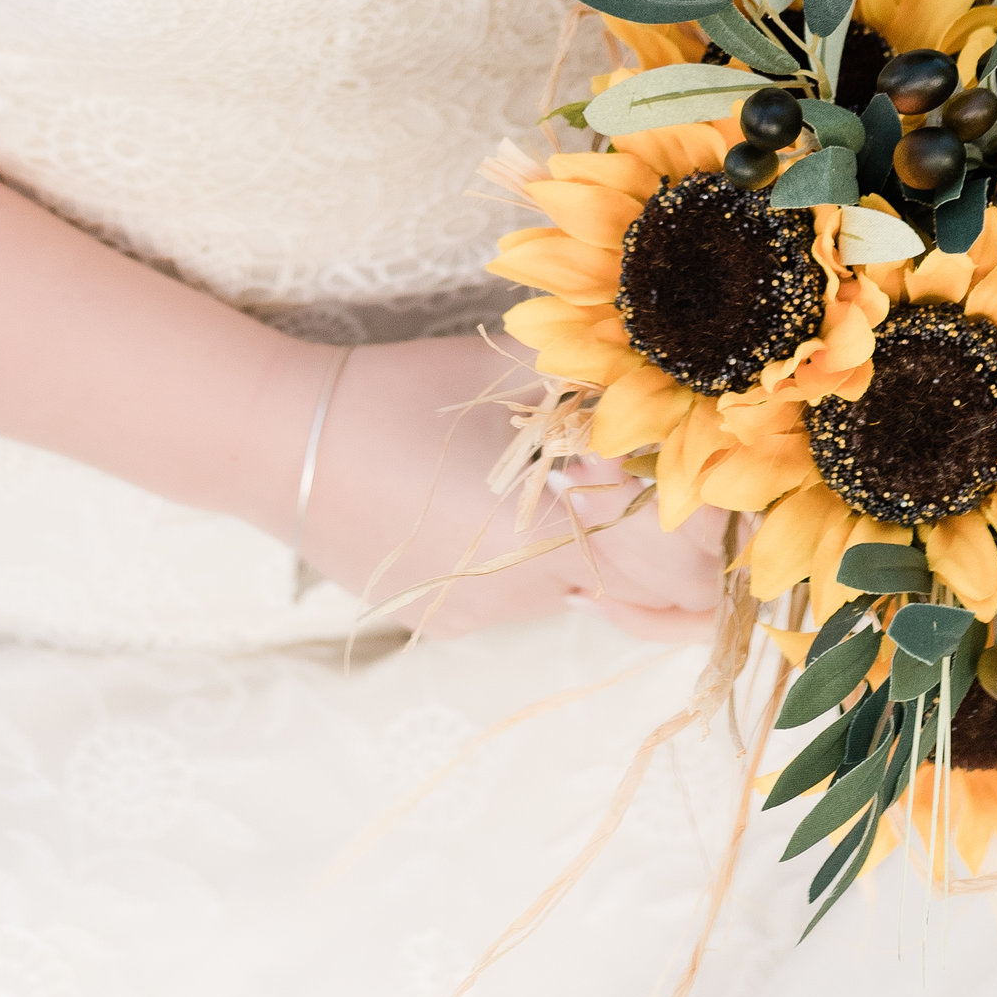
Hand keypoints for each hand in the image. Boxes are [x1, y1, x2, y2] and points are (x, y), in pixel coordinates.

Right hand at [296, 337, 730, 643]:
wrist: (277, 440)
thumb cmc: (397, 391)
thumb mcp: (512, 376)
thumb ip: (599, 395)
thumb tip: (677, 399)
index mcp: (545, 532)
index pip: (675, 569)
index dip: (710, 537)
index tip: (720, 494)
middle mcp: (520, 594)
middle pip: (637, 596)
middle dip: (665, 553)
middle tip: (671, 494)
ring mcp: (479, 618)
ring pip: (577, 592)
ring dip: (594, 548)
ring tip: (568, 479)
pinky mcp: (445, 621)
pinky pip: (519, 594)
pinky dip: (532, 556)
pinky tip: (492, 502)